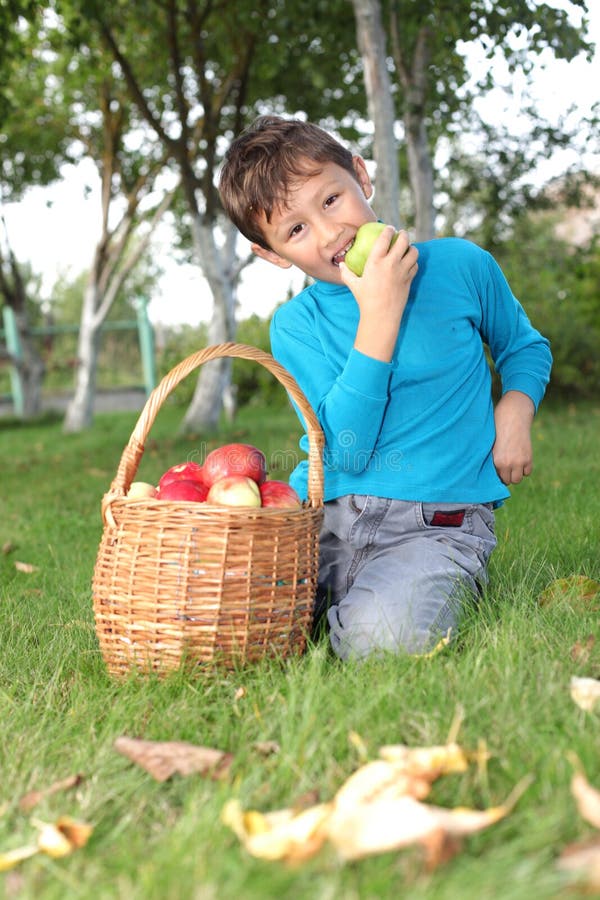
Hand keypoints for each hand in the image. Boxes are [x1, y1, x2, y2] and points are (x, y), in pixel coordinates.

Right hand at [340, 227, 418, 361]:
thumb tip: (341, 265)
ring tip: (407, 248)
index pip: (385, 238)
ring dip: (411, 248)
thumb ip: (346, 273)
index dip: (389, 230)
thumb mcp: (353, 285)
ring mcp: (402, 271)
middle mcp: (391, 264)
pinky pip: (415, 265)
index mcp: (376, 262)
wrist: (381, 315)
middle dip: (404, 234)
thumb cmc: (365, 300)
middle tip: (402, 234)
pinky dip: (413, 262)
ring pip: (413, 252)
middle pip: (403, 241)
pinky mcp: (409, 280)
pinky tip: (409, 263)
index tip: (389, 229)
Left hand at [492, 391, 534, 484]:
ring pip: (518, 479)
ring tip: (513, 465)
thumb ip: (493, 460)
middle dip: (508, 476)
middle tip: (507, 469)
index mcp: (496, 461)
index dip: (499, 476)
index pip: (498, 479)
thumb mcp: (491, 446)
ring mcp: (519, 462)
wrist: (513, 418)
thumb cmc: (498, 431)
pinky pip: (528, 471)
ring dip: (516, 474)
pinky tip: (521, 460)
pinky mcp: (529, 458)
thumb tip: (492, 474)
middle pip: (509, 481)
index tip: (499, 471)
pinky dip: (525, 468)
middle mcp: (508, 464)